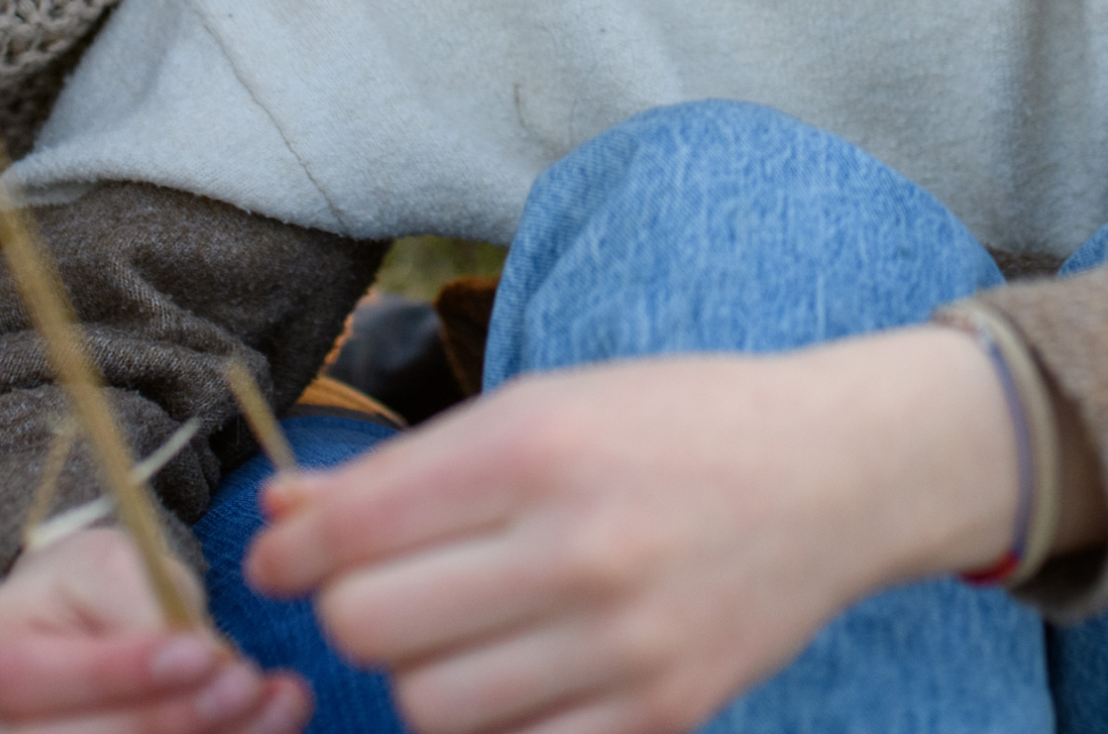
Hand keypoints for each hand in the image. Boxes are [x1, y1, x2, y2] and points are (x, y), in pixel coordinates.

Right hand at [0, 527, 309, 733]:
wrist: (74, 639)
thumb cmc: (82, 595)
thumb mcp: (100, 565)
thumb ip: (133, 601)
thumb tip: (196, 659)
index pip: (21, 677)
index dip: (112, 673)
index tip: (197, 653)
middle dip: (168, 720)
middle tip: (244, 683)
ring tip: (275, 705)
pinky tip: (264, 733)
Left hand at [243, 334, 1024, 733]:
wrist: (830, 473)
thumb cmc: (669, 423)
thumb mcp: (540, 405)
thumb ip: (407, 469)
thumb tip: (283, 508)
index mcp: (537, 445)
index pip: (357, 526)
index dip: (289, 550)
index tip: (277, 557)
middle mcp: (577, 546)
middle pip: (372, 626)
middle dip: (346, 611)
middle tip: (369, 590)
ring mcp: (622, 644)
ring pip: (429, 707)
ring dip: (414, 675)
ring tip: (448, 633)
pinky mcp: (661, 716)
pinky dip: (490, 724)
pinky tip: (510, 675)